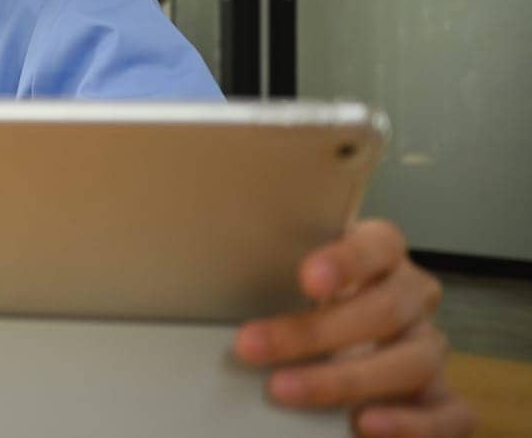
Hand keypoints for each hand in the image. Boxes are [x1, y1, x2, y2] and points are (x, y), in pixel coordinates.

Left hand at [234, 220, 475, 435]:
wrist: (336, 342)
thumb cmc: (297, 299)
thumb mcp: (283, 281)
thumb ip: (267, 280)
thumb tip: (214, 298)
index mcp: (380, 255)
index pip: (377, 245)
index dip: (347, 261)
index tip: (306, 279)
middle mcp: (412, 297)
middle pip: (384, 309)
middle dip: (314, 331)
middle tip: (251, 345)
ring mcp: (429, 347)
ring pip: (412, 360)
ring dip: (344, 379)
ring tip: (285, 390)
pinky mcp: (442, 399)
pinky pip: (451, 415)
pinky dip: (413, 425)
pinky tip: (365, 428)